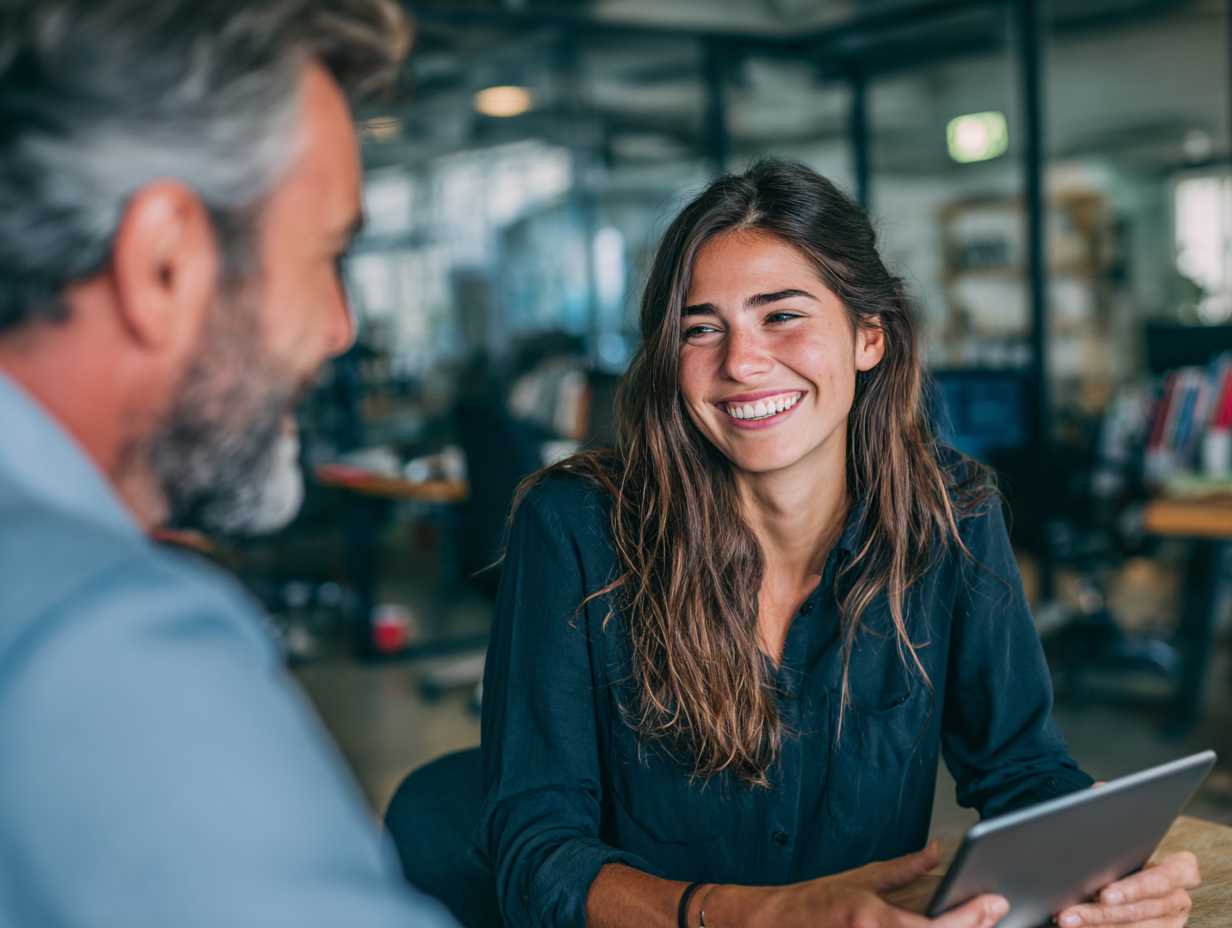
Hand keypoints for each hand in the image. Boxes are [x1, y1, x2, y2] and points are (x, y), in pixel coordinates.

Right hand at [727, 840, 1008, 927]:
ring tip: (974, 920)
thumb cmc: (814, 904)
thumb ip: (903, 869)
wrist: (775, 925)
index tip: (994, 903)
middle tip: (992, 913)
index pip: (935, 927)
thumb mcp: (860, 880)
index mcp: (871, 919)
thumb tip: (936, 850)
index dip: (970, 917)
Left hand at [1054, 852, 1199, 927]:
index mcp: (1182, 870)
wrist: (1142, 877)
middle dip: (1102, 913)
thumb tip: (1078, 864)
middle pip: (1141, 910)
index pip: (1161, 880)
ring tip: (1068, 922)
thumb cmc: (1130, 857)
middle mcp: (1179, 898)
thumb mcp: (1131, 851)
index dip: (1133, 889)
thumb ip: (1118, 858)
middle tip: (1070, 915)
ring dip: (1097, 926)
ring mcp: (1172, 922)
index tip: (1104, 895)